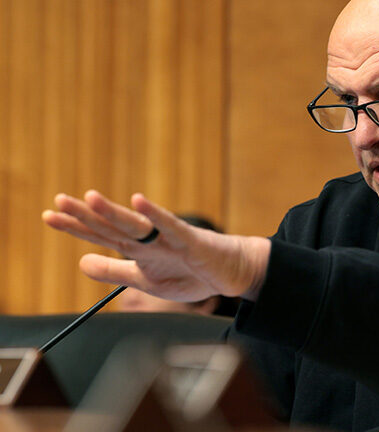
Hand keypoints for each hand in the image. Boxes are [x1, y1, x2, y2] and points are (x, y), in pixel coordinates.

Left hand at [42, 191, 269, 301]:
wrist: (229, 272)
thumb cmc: (190, 272)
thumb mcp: (145, 279)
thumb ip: (115, 271)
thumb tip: (80, 263)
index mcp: (138, 248)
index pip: (102, 235)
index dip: (76, 227)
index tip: (49, 217)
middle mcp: (149, 239)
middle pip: (113, 226)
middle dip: (86, 215)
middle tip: (58, 201)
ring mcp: (169, 237)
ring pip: (137, 224)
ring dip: (114, 212)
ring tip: (89, 199)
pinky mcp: (190, 239)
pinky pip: (170, 226)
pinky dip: (155, 214)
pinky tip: (139, 201)